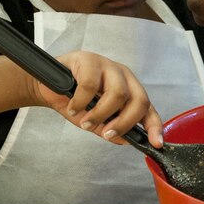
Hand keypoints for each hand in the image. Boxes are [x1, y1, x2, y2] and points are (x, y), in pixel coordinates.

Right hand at [33, 51, 163, 148]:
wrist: (47, 86)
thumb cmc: (74, 100)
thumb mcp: (95, 120)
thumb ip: (110, 129)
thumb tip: (126, 141)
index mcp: (129, 90)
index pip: (148, 109)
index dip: (154, 127)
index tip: (155, 143)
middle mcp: (123, 77)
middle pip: (139, 100)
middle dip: (125, 122)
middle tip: (107, 134)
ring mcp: (108, 66)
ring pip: (118, 93)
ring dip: (100, 114)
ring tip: (85, 121)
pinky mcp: (89, 60)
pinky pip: (91, 85)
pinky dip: (81, 101)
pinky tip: (73, 106)